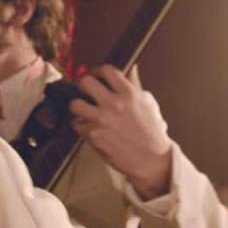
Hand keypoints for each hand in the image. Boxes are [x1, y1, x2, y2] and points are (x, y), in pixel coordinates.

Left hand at [69, 64, 172, 199]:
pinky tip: (87, 126)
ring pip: (75, 104)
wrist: (152, 159)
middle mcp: (114, 104)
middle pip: (85, 82)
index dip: (98, 71)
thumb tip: (132, 68)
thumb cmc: (152, 131)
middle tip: (84, 91)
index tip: (96, 76)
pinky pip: (76, 124)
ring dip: (77, 106)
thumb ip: (136, 85)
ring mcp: (102, 120)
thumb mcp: (148, 103)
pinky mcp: (94, 136)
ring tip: (82, 110)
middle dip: (83, 85)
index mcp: (129, 93)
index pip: (106, 70)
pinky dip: (80, 125)